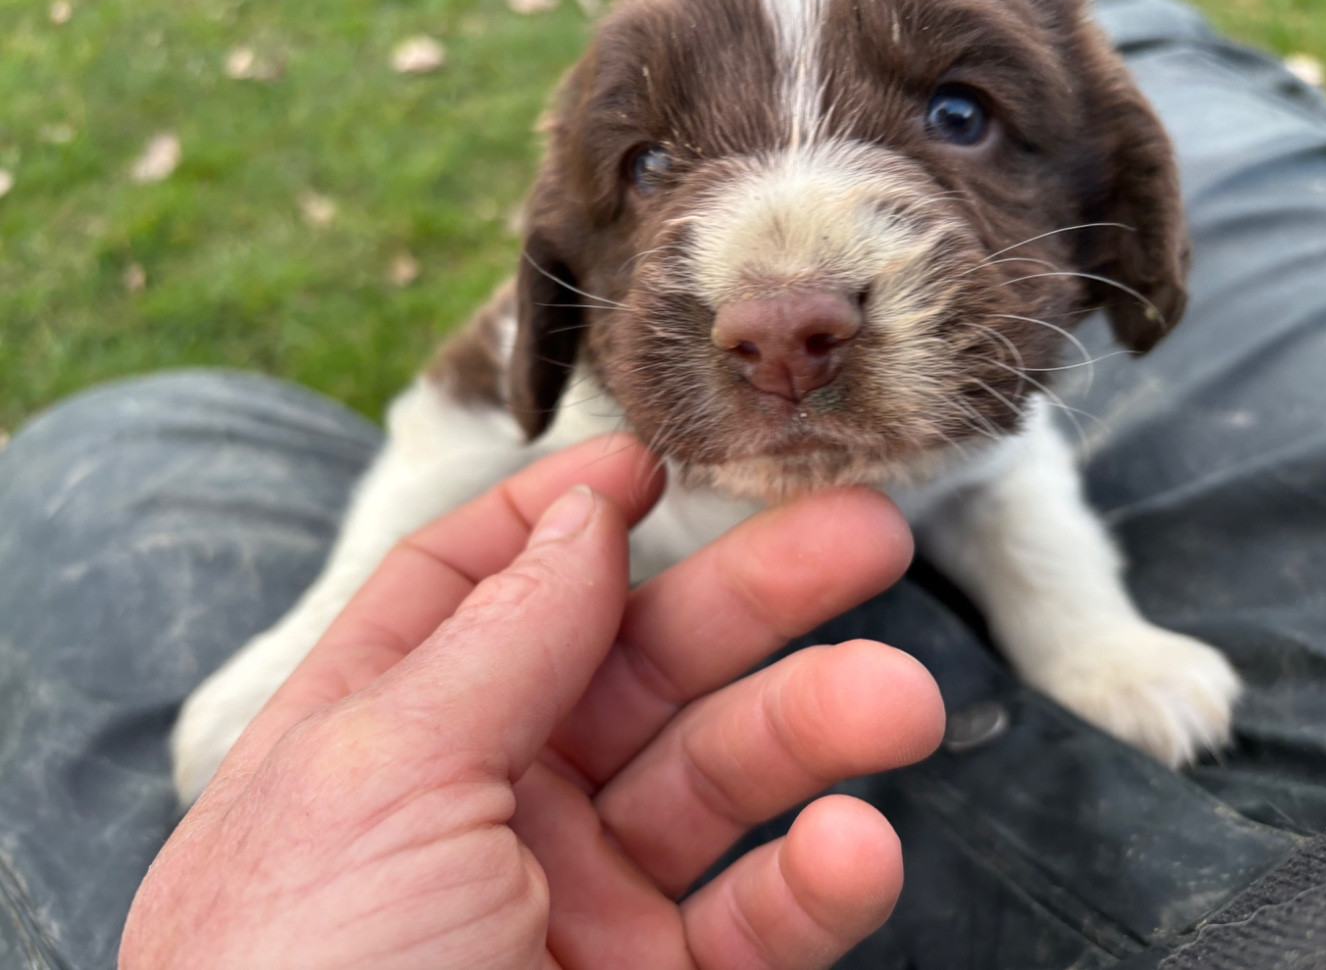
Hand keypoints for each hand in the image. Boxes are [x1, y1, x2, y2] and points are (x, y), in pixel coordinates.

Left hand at [121, 437, 943, 968]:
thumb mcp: (373, 782)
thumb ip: (493, 638)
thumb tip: (579, 509)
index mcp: (384, 736)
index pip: (472, 586)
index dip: (559, 512)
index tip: (652, 456)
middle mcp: (484, 805)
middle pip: (636, 661)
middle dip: (750, 593)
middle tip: (865, 533)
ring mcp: (578, 902)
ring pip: (719, 781)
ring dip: (817, 729)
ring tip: (901, 702)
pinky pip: (760, 920)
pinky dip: (820, 882)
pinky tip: (856, 847)